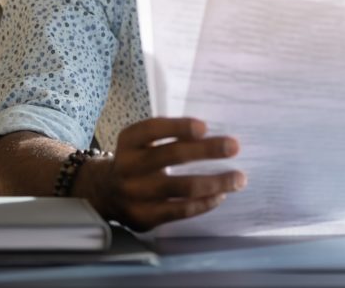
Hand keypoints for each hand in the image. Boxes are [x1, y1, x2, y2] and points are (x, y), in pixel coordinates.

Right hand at [91, 117, 244, 231]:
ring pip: (181, 187)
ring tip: (238, 178)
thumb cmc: (138, 159)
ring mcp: (135, 194)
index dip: (178, 127)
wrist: (106, 193)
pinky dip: (203, 203)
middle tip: (234, 146)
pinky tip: (220, 195)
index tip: (204, 127)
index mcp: (129, 141)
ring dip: (215, 182)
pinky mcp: (144, 217)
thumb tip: (215, 139)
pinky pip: (180, 210)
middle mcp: (128, 166)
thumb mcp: (144, 142)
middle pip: (171, 156)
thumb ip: (170, 137)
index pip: (152, 129)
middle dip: (206, 150)